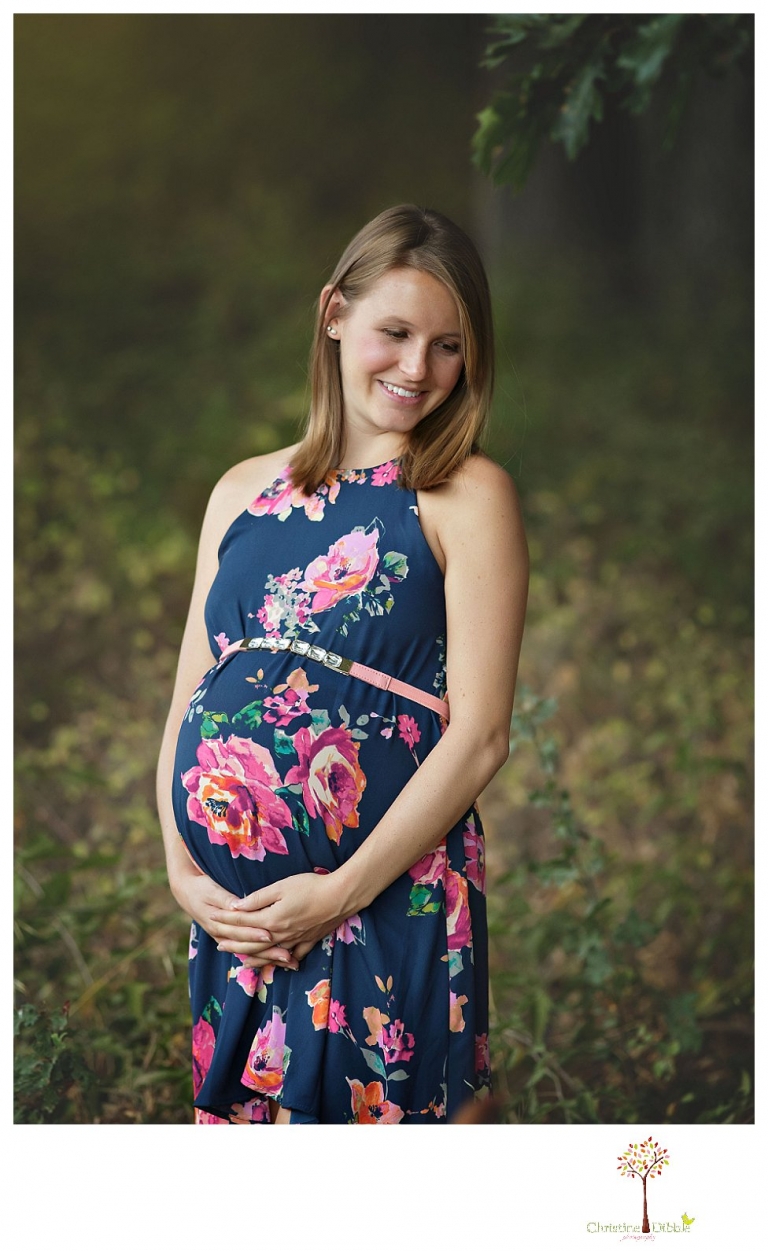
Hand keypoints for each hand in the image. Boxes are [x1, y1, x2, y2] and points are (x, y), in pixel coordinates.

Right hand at [174, 868, 297, 970]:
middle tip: (288, 956)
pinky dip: (262, 956)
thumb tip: (238, 906)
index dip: (255, 933)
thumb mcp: (212, 891)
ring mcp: (226, 939)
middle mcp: (222, 935)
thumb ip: (226, 899)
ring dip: (269, 958)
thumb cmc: (201, 888)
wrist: (187, 893)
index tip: (270, 935)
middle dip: (268, 952)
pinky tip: (277, 960)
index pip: (240, 931)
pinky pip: (247, 951)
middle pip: (248, 947)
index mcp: (217, 924)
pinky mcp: (229, 938)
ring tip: (289, 961)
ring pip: (250, 952)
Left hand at [210, 872, 348, 966]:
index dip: (226, 919)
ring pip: (268, 954)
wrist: (341, 897)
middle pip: (251, 942)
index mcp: (271, 919)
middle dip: (233, 942)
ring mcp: (295, 940)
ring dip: (252, 956)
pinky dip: (280, 962)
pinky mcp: (308, 941)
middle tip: (217, 943)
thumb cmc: (311, 887)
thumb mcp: (281, 887)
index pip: (242, 921)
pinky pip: (291, 956)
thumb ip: (258, 898)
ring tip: (239, 959)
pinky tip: (275, 964)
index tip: (212, 917)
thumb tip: (236, 905)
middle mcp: (280, 934)